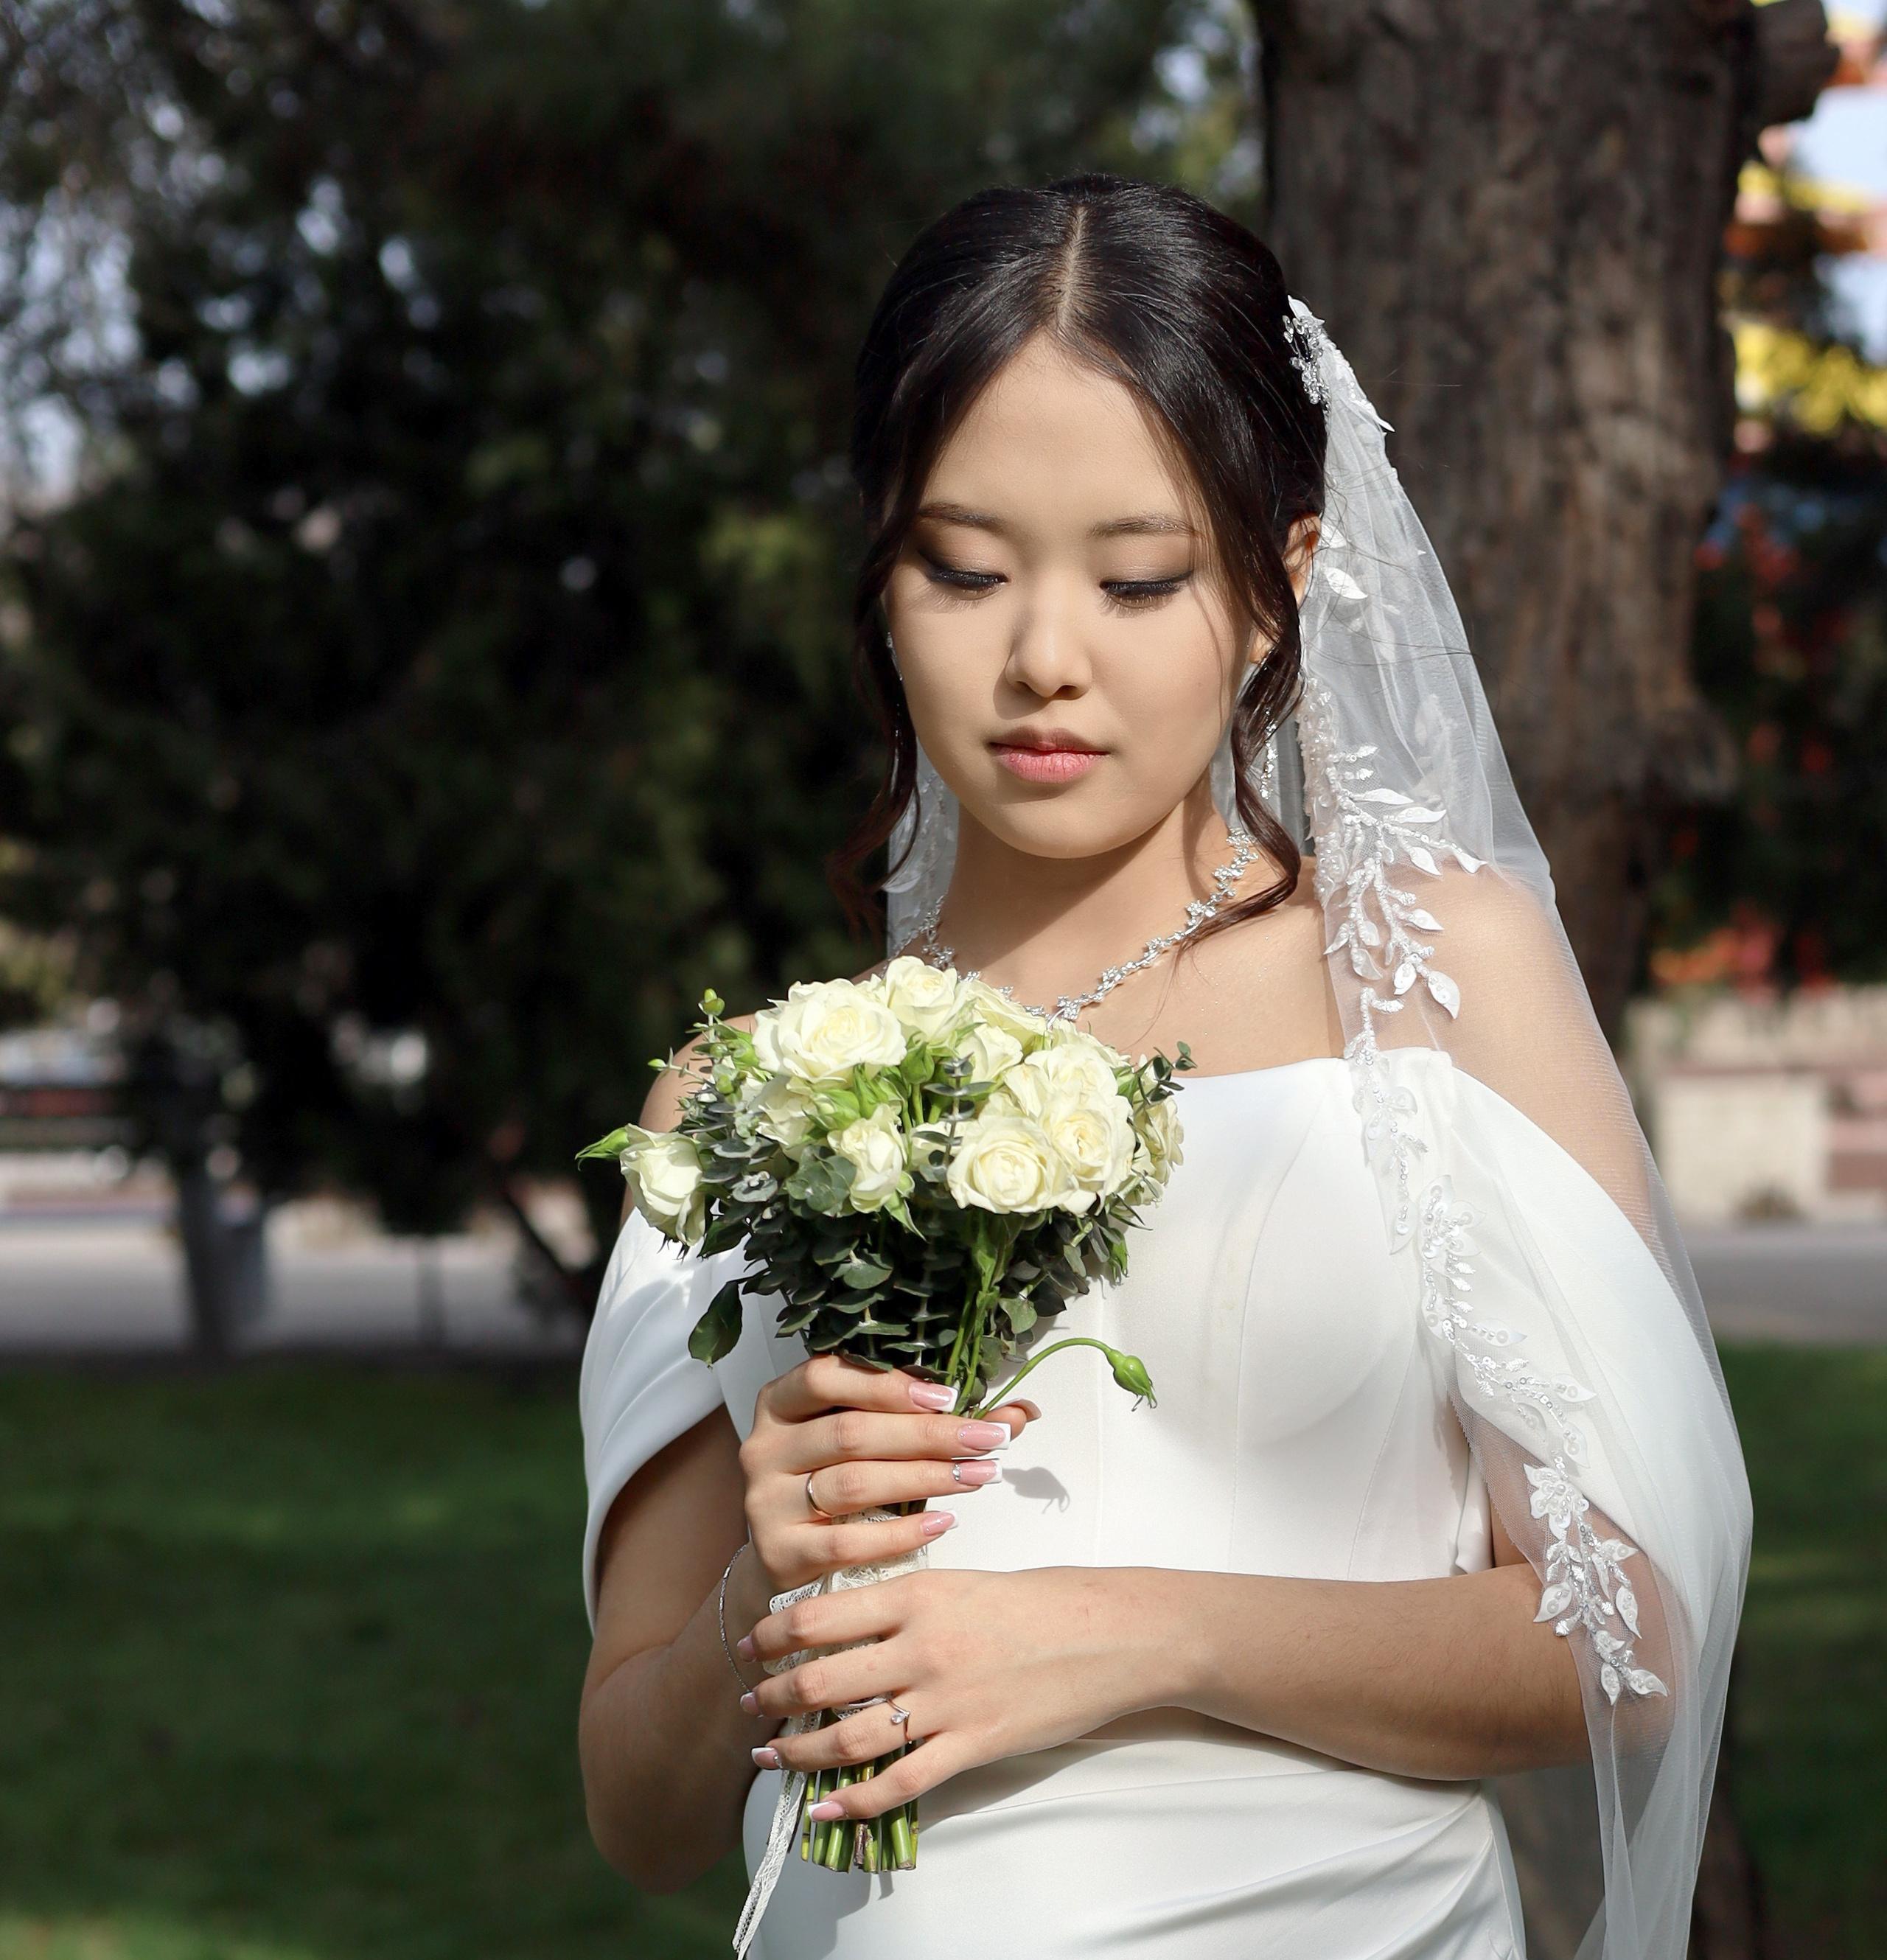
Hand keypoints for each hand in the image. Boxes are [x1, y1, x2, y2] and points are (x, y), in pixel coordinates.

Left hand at [737, 1566, 1181, 1820]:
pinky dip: (855, 1802)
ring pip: (849, 1738)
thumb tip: (845, 1622)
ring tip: (769, 1753)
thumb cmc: (1041, 1600)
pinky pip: (902, 1782)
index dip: (772, 1634)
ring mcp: (948, 1702)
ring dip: (798, 1751)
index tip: (749, 1645)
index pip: (820, 1616)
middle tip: (749, 1703)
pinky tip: (825, 1807)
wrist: (1115, 1632)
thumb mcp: (964, 1581)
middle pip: (821, 1679)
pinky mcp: (975, 1745)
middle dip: (772, 1695)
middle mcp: (924, 1648)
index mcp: (919, 1595)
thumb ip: (906, 1602)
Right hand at [740, 1353, 1038, 1595]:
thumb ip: (937, 1421)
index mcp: (781, 1403)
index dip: (887, 1384)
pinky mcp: (777, 1553)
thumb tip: (1021, 1412)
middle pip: (851, 1432)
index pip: (824, 1376)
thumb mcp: (875, 1442)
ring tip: (977, 1477)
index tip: (948, 1396)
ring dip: (925, 1479)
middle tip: (988, 1440)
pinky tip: (942, 1523)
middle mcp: (764, 1448)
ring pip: (853, 1483)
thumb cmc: (840, 1487)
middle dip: (928, 1435)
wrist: (790, 1565)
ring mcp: (765, 1502)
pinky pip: (846, 1541)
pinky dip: (901, 1532)